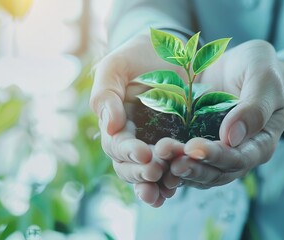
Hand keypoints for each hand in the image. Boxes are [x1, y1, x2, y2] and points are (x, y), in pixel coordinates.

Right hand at [90, 33, 183, 206]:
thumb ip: (106, 94)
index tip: (143, 153)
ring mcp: (155, 144)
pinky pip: (172, 168)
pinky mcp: (177, 144)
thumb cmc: (138, 55)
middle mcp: (133, 139)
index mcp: (116, 122)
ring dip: (156, 184)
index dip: (128, 151)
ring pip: (149, 173)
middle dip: (141, 172)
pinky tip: (176, 190)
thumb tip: (109, 127)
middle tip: (155, 171)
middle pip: (130, 166)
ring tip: (167, 189)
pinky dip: (171, 182)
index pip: (117, 145)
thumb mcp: (116, 67)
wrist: (172, 50)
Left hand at [156, 40, 283, 188]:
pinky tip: (154, 157)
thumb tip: (233, 137)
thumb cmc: (256, 67)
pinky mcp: (195, 147)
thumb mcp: (263, 78)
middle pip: (217, 172)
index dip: (217, 156)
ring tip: (160, 159)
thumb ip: (255, 107)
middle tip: (173, 162)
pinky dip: (169, 163)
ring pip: (198, 172)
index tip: (194, 147)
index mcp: (260, 143)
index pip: (240, 158)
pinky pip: (183, 161)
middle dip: (194, 167)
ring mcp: (215, 153)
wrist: (235, 64)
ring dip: (179, 169)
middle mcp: (238, 154)